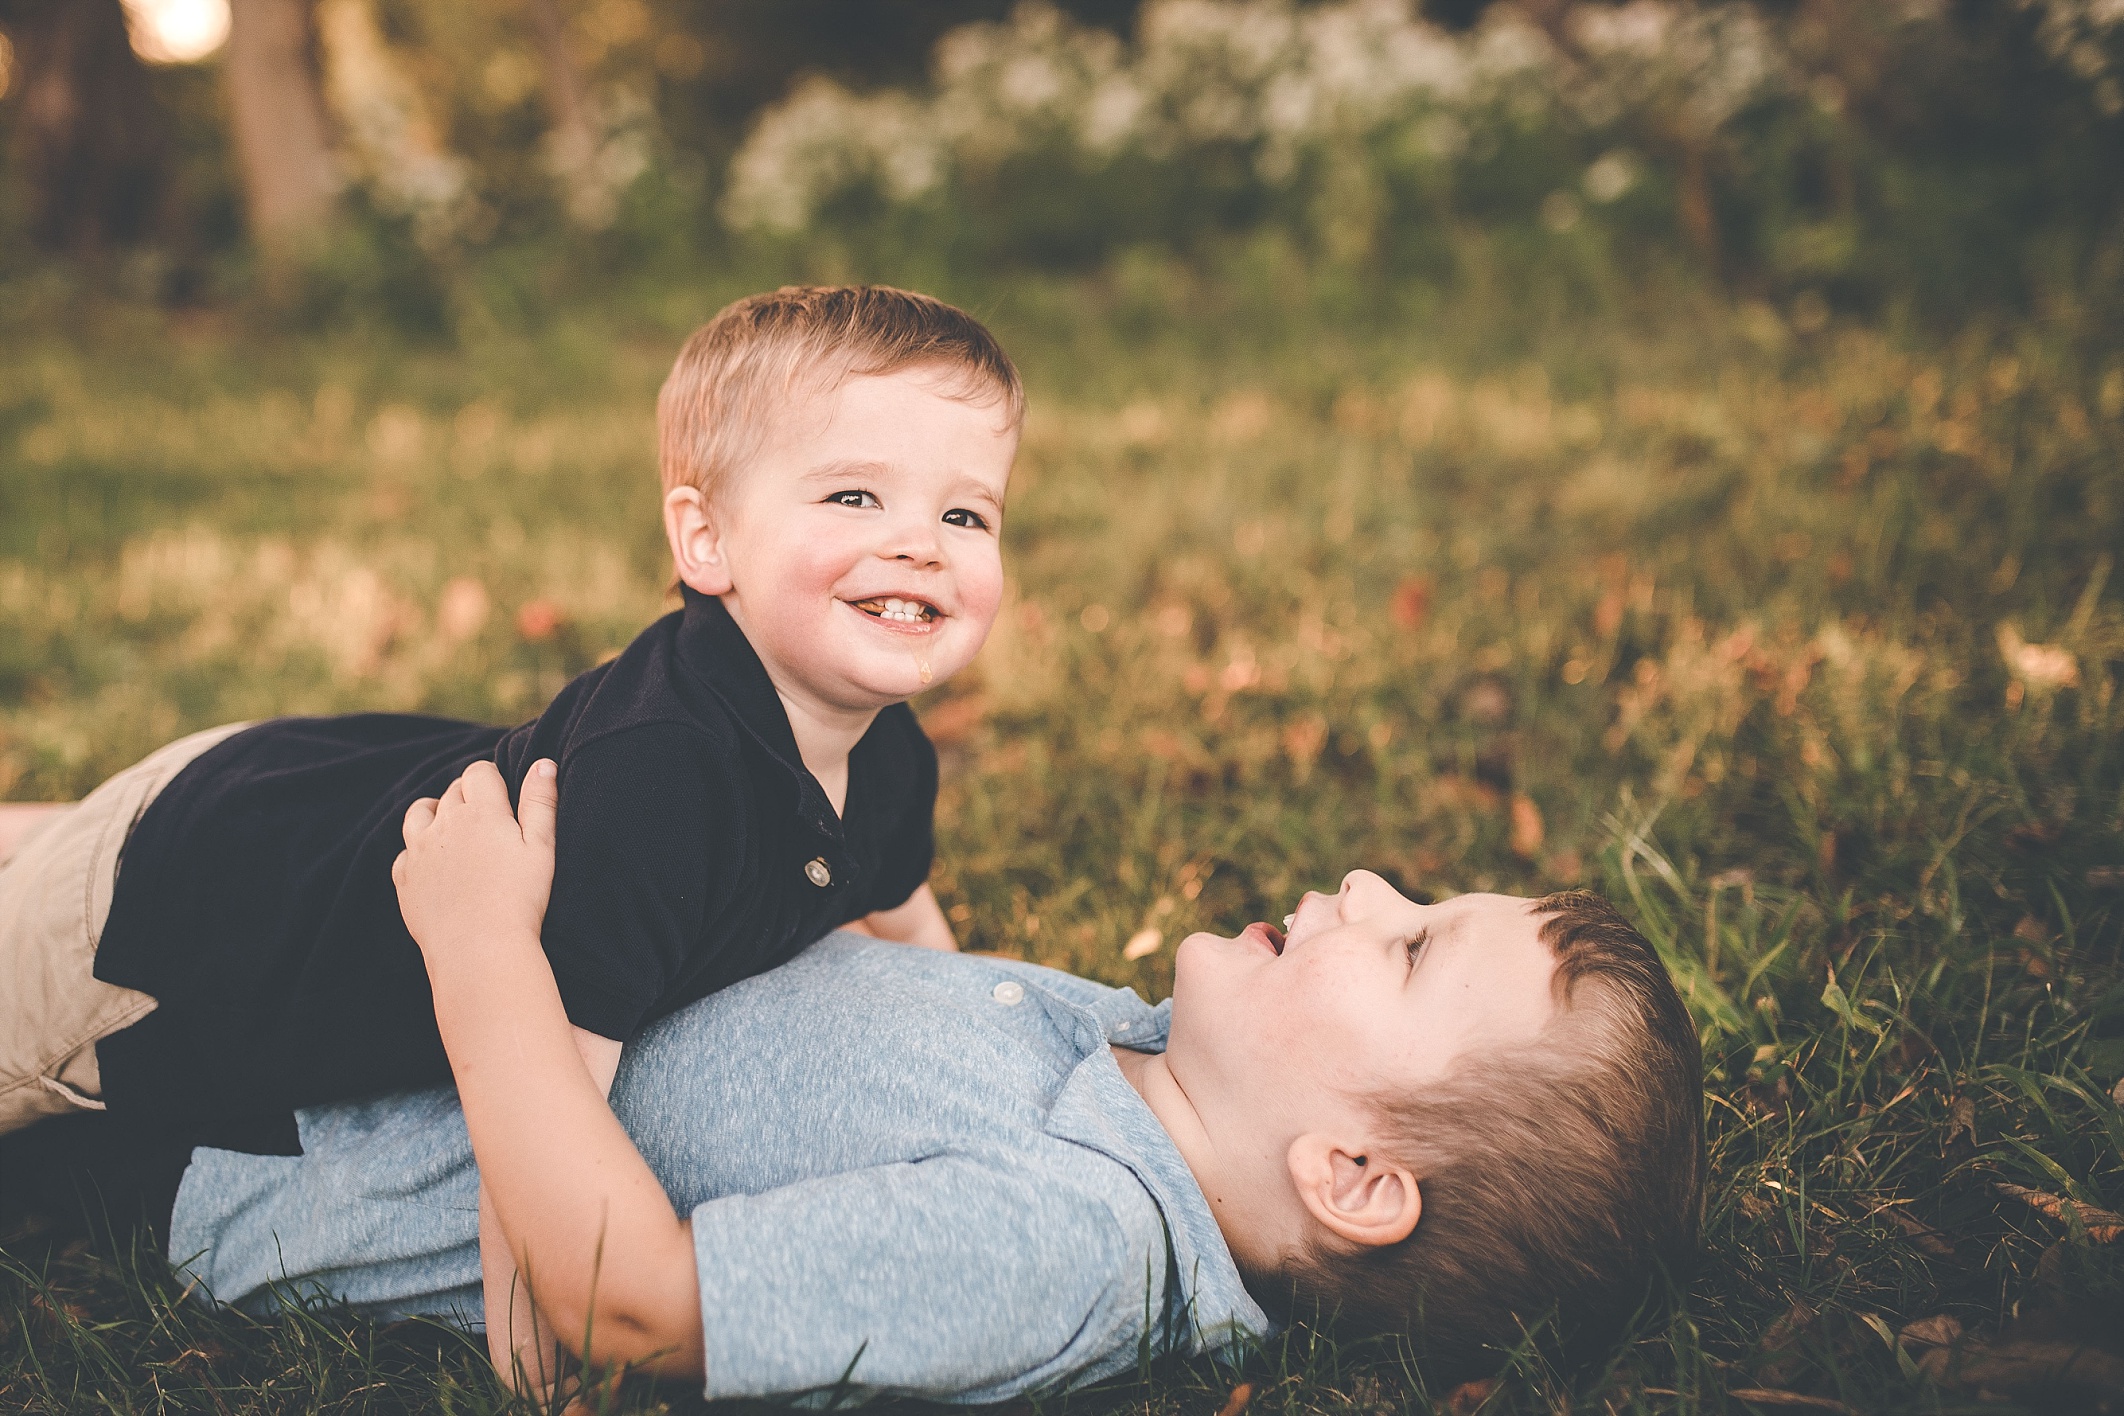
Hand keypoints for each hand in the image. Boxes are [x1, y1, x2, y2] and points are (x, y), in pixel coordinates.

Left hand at [393, 759, 557, 971]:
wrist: (479, 950)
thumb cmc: (520, 899)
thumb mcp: (542, 848)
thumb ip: (540, 802)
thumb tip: (543, 763)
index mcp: (481, 811)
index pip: (479, 772)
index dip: (492, 778)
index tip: (504, 796)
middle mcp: (444, 823)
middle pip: (452, 791)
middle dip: (469, 797)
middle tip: (489, 822)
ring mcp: (418, 850)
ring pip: (419, 812)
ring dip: (435, 813)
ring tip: (454, 830)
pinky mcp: (405, 879)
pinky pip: (404, 852)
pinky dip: (418, 851)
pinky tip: (436, 866)